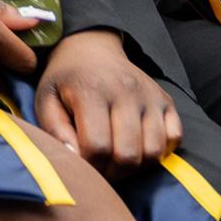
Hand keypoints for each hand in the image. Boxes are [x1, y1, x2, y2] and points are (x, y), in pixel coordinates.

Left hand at [32, 30, 181, 173]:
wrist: (91, 49)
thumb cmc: (66, 81)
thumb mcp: (47, 100)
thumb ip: (55, 131)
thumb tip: (77, 160)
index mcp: (92, 89)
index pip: (97, 147)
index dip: (89, 166)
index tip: (82, 163)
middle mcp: (125, 90)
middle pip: (128, 155)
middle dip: (113, 172)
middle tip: (101, 166)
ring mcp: (149, 94)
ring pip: (153, 152)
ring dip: (136, 166)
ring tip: (117, 157)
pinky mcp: (166, 99)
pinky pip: (174, 138)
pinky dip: (159, 151)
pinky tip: (138, 144)